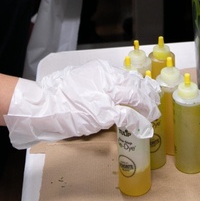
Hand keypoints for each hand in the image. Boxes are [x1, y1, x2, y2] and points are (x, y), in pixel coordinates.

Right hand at [4, 60, 160, 148]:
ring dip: (148, 109)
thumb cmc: (56, 93)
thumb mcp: (79, 79)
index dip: (141, 85)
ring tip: (153, 116)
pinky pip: (129, 117)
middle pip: (136, 86)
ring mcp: (107, 96)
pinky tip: (146, 129)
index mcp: (101, 71)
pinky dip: (140, 123)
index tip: (148, 90)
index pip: (128, 77)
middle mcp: (108, 79)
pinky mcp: (105, 113)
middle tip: (155, 104)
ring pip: (136, 99)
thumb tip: (108, 91)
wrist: (44, 105)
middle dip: (148, 96)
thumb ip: (96, 83)